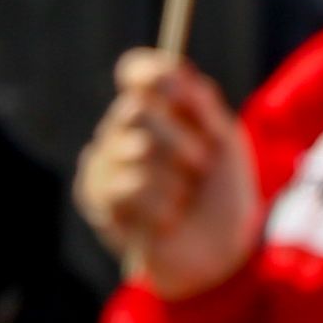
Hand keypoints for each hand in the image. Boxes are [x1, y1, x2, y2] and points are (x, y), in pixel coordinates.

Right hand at [76, 50, 259, 295]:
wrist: (224, 254)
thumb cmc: (225, 195)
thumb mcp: (226, 144)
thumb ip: (203, 104)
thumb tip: (176, 67)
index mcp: (157, 109)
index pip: (137, 71)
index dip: (153, 72)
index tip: (177, 82)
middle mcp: (123, 129)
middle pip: (136, 109)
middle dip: (181, 140)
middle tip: (201, 165)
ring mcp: (104, 162)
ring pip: (135, 149)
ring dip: (175, 179)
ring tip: (184, 197)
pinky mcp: (96, 199)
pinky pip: (128, 187)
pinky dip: (161, 206)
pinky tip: (169, 220)